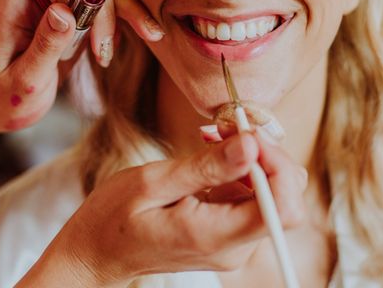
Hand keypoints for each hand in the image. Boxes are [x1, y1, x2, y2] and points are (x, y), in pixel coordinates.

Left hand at [0, 0, 163, 134]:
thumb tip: (64, 11)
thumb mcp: (22, 79)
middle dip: (97, 2)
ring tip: (107, 55)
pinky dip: (128, 22)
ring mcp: (65, 5)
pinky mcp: (83, 19)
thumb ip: (44, 44)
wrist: (10, 107)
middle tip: (96, 44)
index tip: (62, 0)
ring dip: (118, 15)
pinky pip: (113, 7)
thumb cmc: (6, 95)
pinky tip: (128, 45)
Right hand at [24, 132, 306, 286]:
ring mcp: (234, 243)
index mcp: (216, 237)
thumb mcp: (152, 183)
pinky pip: (252, 197)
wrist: (97, 255)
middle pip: (285, 198)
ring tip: (213, 136)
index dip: (277, 163)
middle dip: (267, 154)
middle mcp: (234, 247)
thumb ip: (206, 167)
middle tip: (230, 128)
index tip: (246, 134)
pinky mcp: (229, 234)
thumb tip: (252, 144)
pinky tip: (211, 152)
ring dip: (251, 157)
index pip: (283, 206)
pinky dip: (239, 169)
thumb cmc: (113, 220)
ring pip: (272, 193)